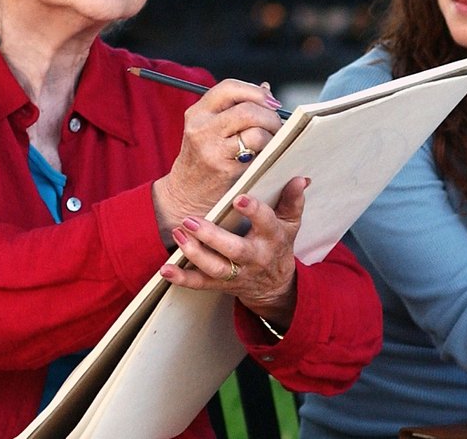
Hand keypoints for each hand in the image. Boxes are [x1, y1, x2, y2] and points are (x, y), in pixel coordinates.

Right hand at [151, 79, 284, 243]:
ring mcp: (213, 150)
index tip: (271, 102)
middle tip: (277, 125)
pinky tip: (266, 156)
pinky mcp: (226, 170)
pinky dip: (268, 153)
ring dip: (273, 137)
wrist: (186, 195)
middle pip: (248, 110)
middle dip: (270, 116)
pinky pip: (259, 155)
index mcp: (197, 113)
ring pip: (257, 132)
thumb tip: (265, 88)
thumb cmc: (201, 160)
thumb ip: (234, 107)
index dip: (255, 92)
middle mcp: (202, 129)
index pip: (230, 88)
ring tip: (271, 142)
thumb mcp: (209, 128)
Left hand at [158, 176, 306, 329]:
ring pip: (215, 268)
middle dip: (212, 236)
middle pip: (234, 249)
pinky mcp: (221, 285)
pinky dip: (182, 278)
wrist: (276, 287)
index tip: (238, 198)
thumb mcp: (290, 224)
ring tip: (177, 233)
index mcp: (272, 238)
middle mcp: (254, 257)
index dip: (253, 211)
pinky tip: (166, 270)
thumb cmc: (279, 245)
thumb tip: (301, 179)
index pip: (265, 222)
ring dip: (194, 253)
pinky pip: (200, 284)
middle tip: (190, 221)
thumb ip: (292, 201)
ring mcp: (237, 273)